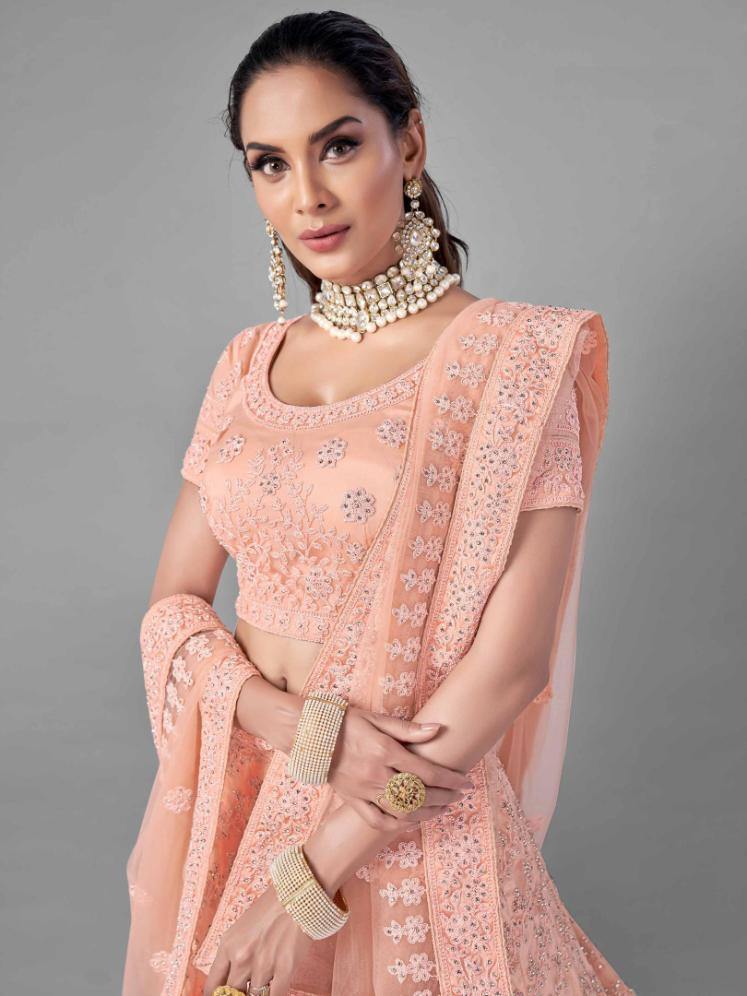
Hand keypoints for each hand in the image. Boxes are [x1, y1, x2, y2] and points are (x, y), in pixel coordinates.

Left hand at [201, 882, 312, 995]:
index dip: (216, 995)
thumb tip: (233, 977)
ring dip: (259, 992)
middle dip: (239, 993)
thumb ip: (235, 952)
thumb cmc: (271, 907)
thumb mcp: (242, 928)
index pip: (213, 985)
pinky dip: (275, 994)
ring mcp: (263, 965)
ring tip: (264, 983)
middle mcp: (241, 958)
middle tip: (246, 990)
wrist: (297, 893)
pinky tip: (277, 988)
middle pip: (233, 993)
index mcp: (228, 945)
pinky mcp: (284, 968)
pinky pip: (276, 995)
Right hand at [326, 708, 473, 829]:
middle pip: (419, 794)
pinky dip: (399, 825)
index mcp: (384, 752)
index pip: (426, 771)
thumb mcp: (377, 719)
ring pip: (402, 811)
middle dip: (445, 797)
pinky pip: (378, 821)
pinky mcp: (353, 802)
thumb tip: (438, 730)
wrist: (310, 736)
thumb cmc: (345, 723)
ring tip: (444, 808)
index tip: (466, 783)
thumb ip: (408, 729)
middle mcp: (376, 775)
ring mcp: (364, 791)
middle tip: (460, 795)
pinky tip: (414, 821)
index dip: (450, 779)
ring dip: (428, 813)